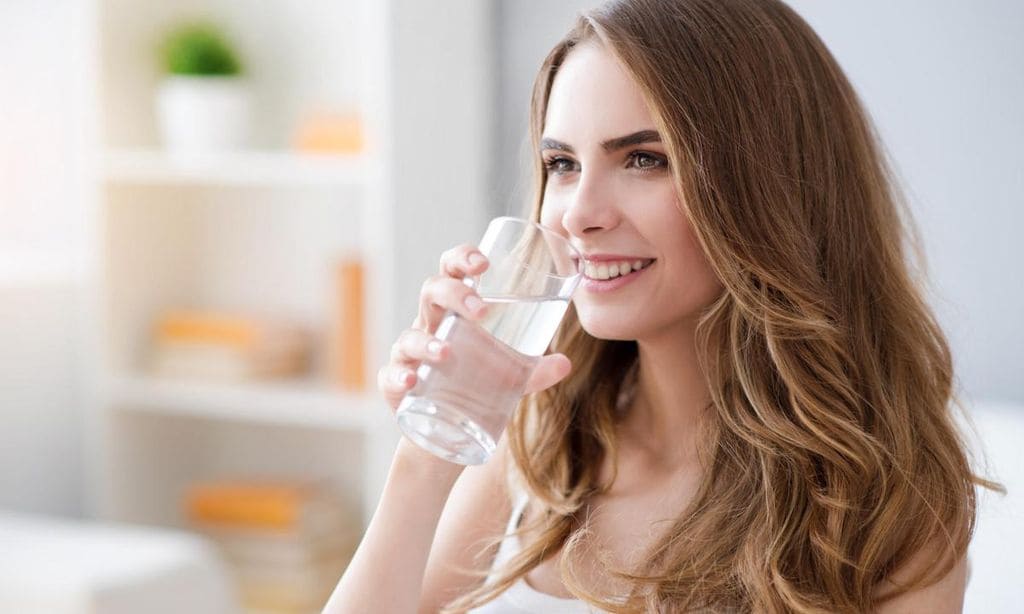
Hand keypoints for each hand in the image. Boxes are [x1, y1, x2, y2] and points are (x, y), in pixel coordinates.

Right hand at [376, 244, 573, 412]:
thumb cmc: (476, 386)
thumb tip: (564, 364)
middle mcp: (429, 325)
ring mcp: (409, 354)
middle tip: (480, 310)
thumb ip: (535, 370)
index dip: (462, 258)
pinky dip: (399, 375)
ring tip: (446, 352)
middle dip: (453, 293)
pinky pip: (391, 375)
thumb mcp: (510, 377)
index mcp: (454, 311)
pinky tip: (412, 380)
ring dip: (426, 340)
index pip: (452, 271)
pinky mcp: (397, 385)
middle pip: (431, 292)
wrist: (446, 431)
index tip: (484, 263)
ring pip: (409, 335)